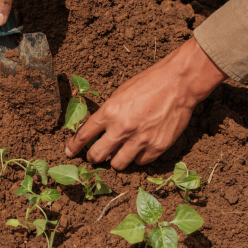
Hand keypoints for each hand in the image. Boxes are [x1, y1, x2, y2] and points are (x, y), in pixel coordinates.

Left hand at [65, 37, 227, 169]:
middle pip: (97, 155)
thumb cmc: (149, 83)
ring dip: (115, 160)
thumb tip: (98, 129)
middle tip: (94, 157)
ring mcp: (140, 140)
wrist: (178, 83)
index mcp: (109, 112)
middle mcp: (122, 128)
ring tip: (119, 154)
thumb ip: (108, 113)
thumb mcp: (120, 93)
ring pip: (118, 164)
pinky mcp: (157, 147)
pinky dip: (138, 158)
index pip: (84, 135)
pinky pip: (140, 162)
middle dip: (93, 157)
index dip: (73, 147)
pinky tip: (139, 150)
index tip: (69, 152)